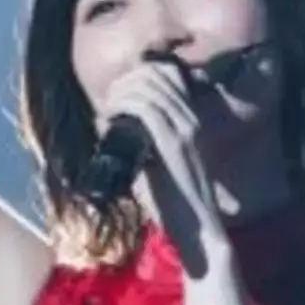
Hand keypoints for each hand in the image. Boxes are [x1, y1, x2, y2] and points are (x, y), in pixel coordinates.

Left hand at [95, 61, 228, 274]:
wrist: (198, 229)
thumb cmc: (175, 204)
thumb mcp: (158, 165)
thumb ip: (142, 144)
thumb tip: (112, 129)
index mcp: (191, 122)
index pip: (167, 75)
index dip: (136, 76)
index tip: (115, 95)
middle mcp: (191, 119)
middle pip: (155, 75)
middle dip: (124, 82)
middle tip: (107, 101)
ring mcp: (185, 129)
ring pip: (147, 88)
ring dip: (120, 93)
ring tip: (106, 109)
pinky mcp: (174, 143)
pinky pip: (145, 108)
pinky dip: (122, 107)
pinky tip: (110, 117)